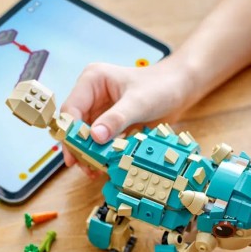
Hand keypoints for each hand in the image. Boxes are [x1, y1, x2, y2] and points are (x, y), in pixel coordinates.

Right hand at [60, 59, 190, 171]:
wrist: (179, 88)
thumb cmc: (161, 86)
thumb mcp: (138, 103)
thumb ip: (116, 119)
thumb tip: (95, 137)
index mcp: (92, 80)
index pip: (72, 109)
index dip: (71, 133)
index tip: (76, 155)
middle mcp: (92, 94)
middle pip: (76, 125)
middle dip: (80, 147)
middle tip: (86, 168)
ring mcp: (101, 109)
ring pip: (86, 136)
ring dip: (90, 154)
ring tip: (95, 171)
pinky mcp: (110, 122)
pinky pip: (100, 141)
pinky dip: (102, 153)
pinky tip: (105, 166)